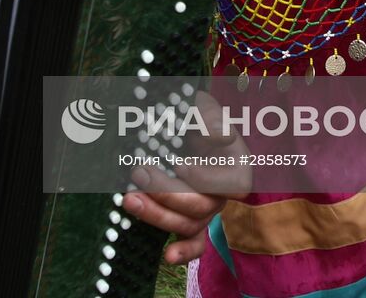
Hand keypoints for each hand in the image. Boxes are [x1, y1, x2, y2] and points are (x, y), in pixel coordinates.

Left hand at [122, 91, 250, 263]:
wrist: (186, 128)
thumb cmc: (197, 118)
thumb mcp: (204, 109)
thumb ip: (212, 117)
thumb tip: (219, 135)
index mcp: (236, 167)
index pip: (227, 183)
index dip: (203, 177)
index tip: (178, 164)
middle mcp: (223, 194)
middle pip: (200, 206)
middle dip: (167, 193)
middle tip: (139, 173)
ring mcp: (207, 211)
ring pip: (189, 225)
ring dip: (158, 215)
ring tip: (129, 199)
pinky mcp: (193, 221)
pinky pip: (194, 243)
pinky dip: (184, 252)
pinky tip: (168, 256)